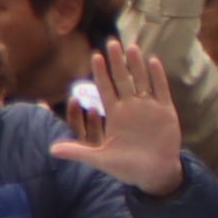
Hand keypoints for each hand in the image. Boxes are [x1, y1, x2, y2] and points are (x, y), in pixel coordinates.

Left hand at [48, 39, 191, 197]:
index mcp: (115, 114)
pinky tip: (153, 61)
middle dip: (116, 62)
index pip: (105, 88)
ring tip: (131, 47)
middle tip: (111, 42)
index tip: (94, 56)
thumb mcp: (101, 158)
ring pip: (142, 81)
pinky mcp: (166, 113)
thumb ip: (78, 151)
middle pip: (122, 79)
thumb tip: (51, 150)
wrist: (155, 175)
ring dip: (137, 65)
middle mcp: (131, 107)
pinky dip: (158, 77)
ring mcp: (149, 108)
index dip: (100, 72)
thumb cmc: (127, 167)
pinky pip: (161, 91)